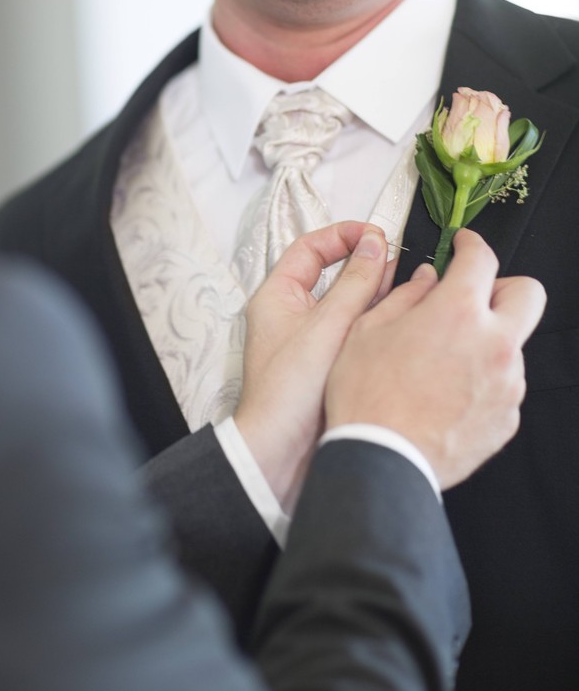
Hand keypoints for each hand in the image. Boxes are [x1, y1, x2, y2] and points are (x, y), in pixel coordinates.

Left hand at [234, 222, 393, 510]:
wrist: (281, 455)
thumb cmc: (290, 392)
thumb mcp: (328, 326)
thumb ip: (355, 282)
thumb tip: (375, 243)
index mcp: (278, 296)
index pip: (310, 249)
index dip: (343, 236)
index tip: (376, 234)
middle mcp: (293, 314)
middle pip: (333, 274)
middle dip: (367, 264)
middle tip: (401, 260)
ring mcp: (313, 340)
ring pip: (350, 304)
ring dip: (378, 293)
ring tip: (412, 285)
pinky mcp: (331, 363)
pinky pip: (356, 331)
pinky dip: (378, 321)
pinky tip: (405, 317)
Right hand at [324, 229, 545, 488]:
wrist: (381, 460)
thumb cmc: (368, 395)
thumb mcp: (368, 329)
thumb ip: (405, 296)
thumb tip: (427, 280)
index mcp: (457, 313)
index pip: (482, 258)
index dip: (470, 243)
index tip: (462, 245)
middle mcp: (494, 344)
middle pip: (527, 294)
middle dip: (502, 288)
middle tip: (470, 298)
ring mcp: (507, 384)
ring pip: (513, 344)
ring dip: (487, 340)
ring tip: (444, 361)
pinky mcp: (507, 418)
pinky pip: (504, 385)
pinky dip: (483, 381)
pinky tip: (447, 393)